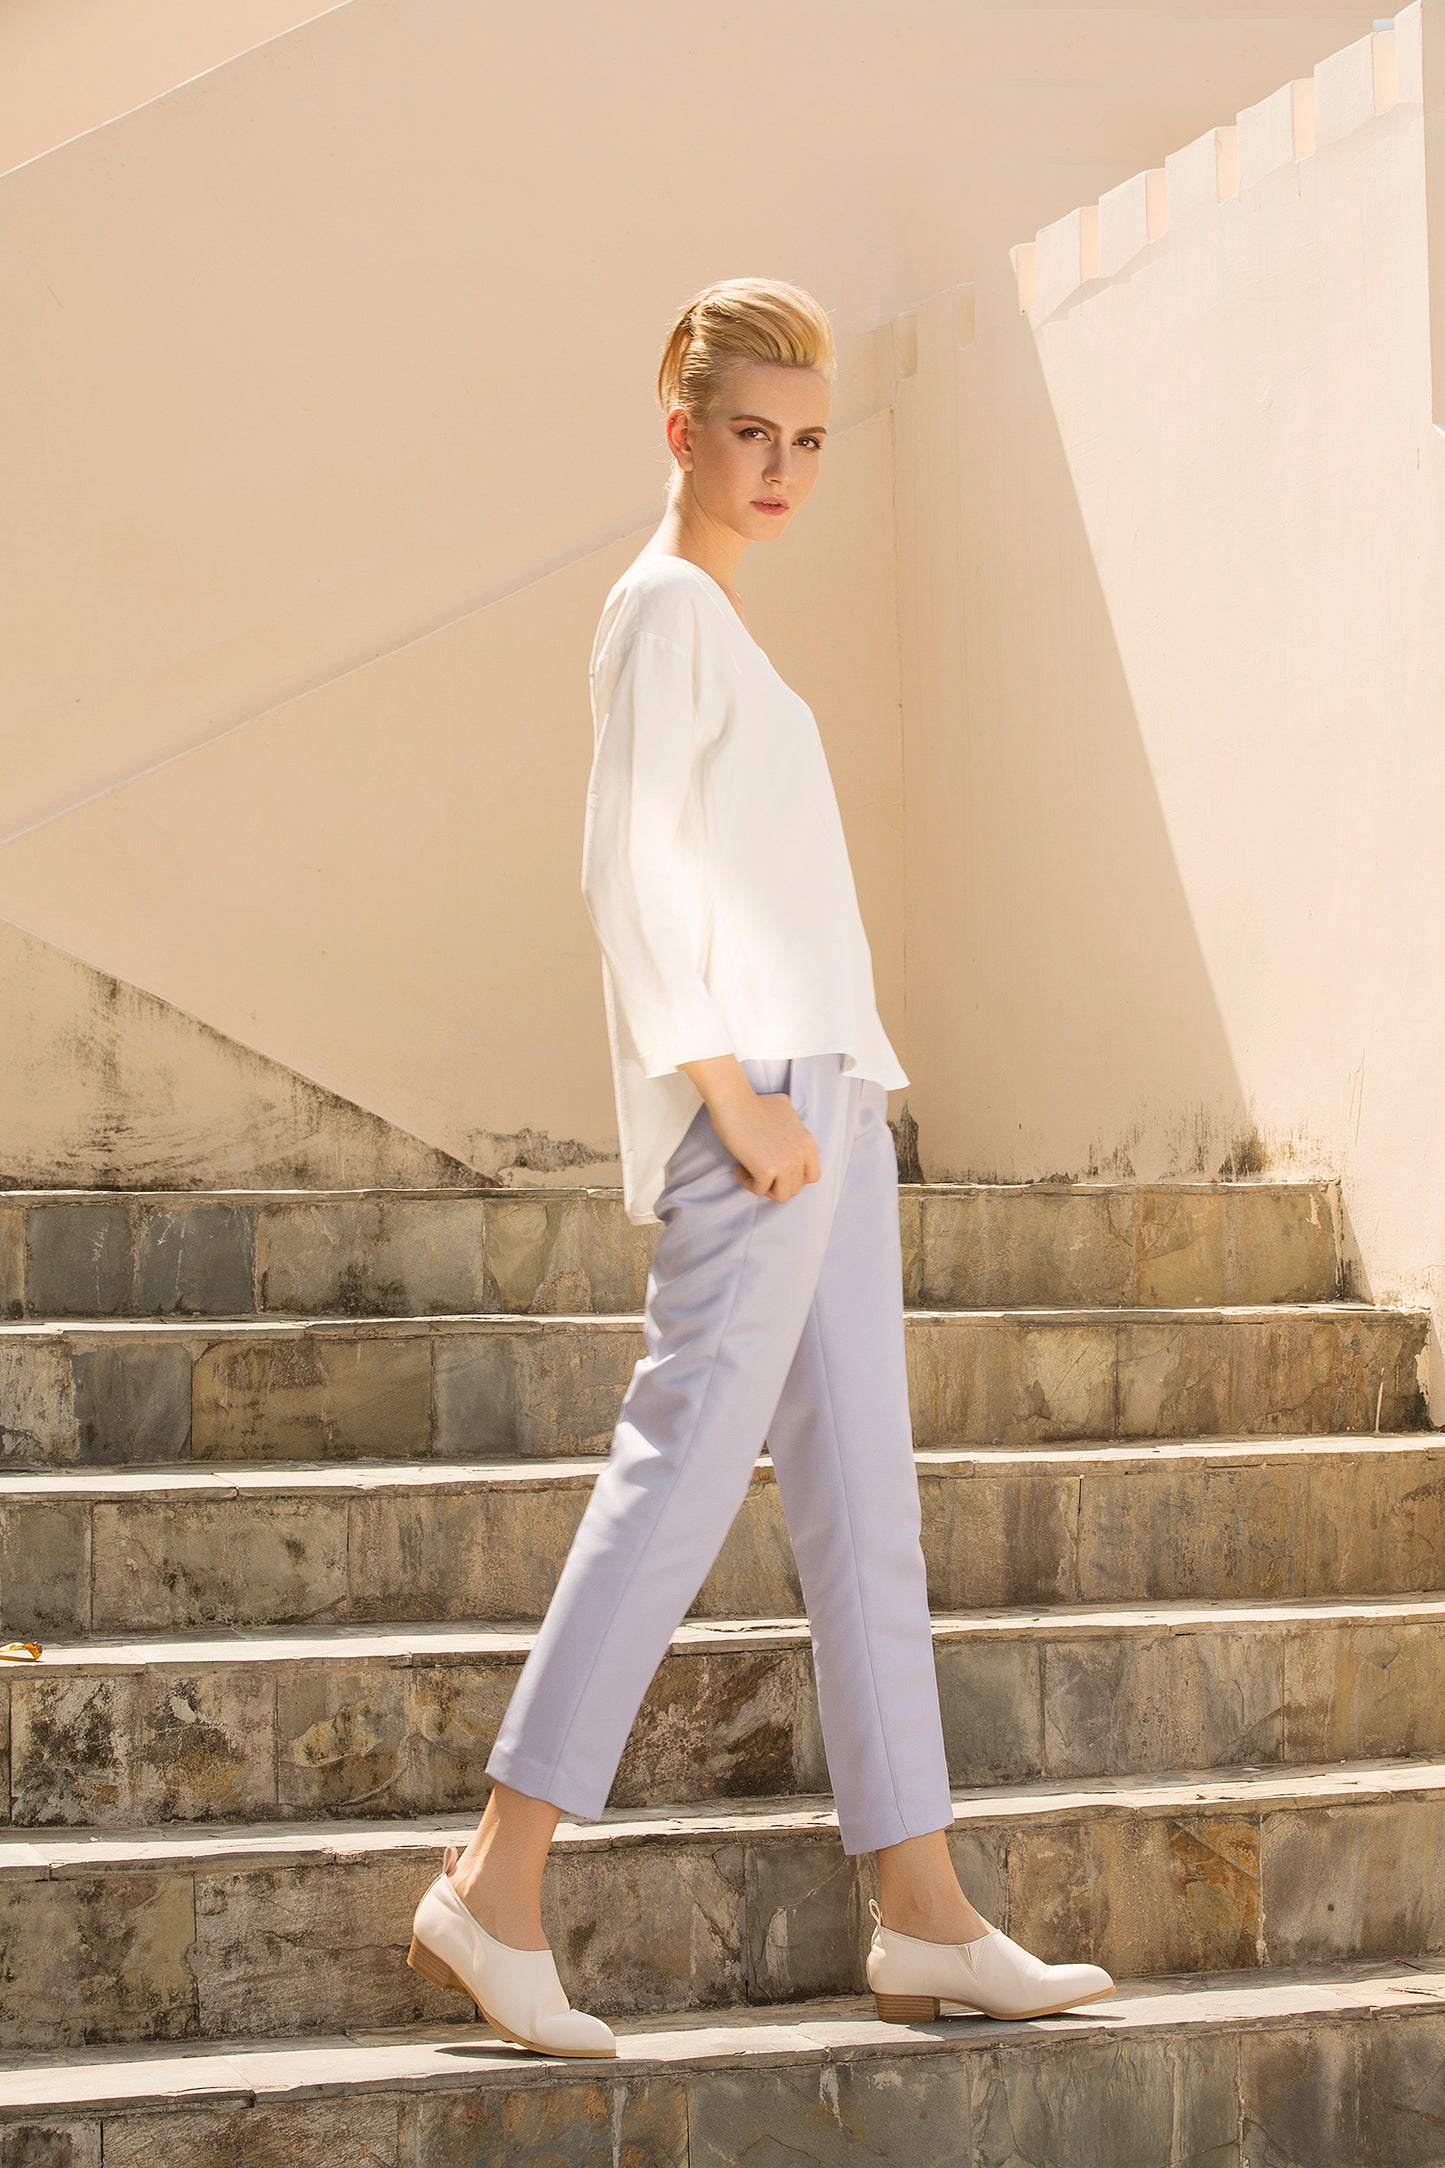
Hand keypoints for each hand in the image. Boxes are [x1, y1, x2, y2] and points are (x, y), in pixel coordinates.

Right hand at [680, 1055, 821, 1201]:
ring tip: (751, 1172)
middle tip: (760, 1171)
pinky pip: (759, 1190)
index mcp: (808, 1142)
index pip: (812, 1176)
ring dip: (765, 1187)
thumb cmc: (754, 1103)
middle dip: (777, 1183)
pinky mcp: (767, 1170)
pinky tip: (739, 1167)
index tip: (778, 1169)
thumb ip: (793, 1125)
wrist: (735, 1101)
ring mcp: (785, 1163)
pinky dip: (748, 1182)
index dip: (794, 1177)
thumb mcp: (786, 1109)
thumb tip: (788, 1133)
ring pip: (781, 1195)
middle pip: (795, 1188)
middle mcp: (800, 1154)